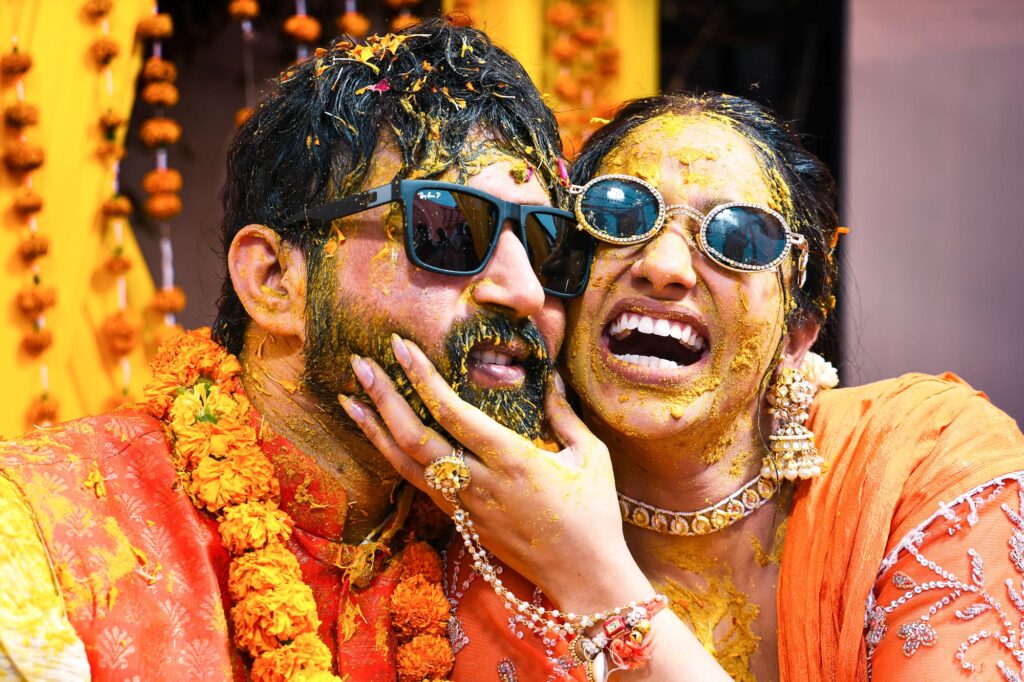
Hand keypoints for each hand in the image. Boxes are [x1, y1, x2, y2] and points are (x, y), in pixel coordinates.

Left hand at [339, 334, 653, 613]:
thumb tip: (550, 377)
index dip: (422, 377)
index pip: (453, 412)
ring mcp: (465, 506)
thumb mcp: (591, 456)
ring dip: (374, 430)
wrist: (583, 577)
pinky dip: (393, 457)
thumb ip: (564, 414)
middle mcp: (480, 482)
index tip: (400, 347)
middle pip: (415, 438)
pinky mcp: (461, 522)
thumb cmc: (594, 515)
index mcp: (513, 459)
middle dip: (383, 398)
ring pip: (406, 465)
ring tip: (348, 400)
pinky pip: (418, 484)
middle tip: (360, 364)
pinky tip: (380, 438)